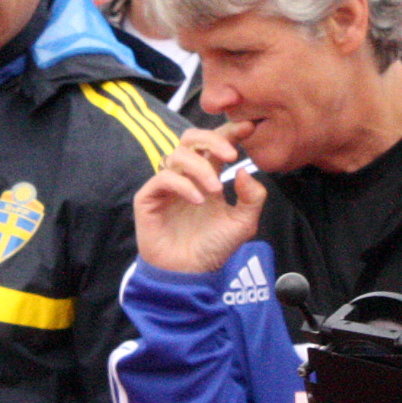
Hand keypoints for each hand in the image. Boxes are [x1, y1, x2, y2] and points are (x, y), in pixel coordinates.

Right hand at [134, 123, 270, 275]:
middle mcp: (186, 176)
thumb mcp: (243, 223)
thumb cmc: (213, 248)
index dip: (230, 131)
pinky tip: (198, 201)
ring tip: (216, 190)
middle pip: (191, 138)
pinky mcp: (149, 198)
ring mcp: (166, 185)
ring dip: (201, 167)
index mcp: (208, 176)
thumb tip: (245, 170)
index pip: (215, 144)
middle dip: (213, 139)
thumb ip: (252, 198)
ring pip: (178, 155)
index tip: (248, 128)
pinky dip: (183, 184)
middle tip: (231, 154)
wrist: (189, 274)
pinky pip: (163, 177)